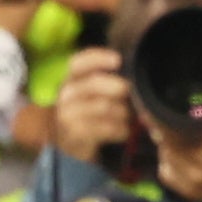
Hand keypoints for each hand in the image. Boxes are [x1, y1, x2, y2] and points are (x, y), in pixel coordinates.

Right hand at [52, 50, 139, 169]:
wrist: (70, 143)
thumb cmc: (89, 111)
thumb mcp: (91, 92)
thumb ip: (106, 79)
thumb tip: (134, 76)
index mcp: (70, 79)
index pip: (78, 62)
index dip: (98, 58)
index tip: (118, 60)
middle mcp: (66, 95)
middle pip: (94, 84)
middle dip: (118, 86)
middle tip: (128, 91)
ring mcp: (69, 115)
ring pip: (104, 107)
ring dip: (122, 112)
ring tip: (126, 116)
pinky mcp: (77, 134)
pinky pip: (108, 128)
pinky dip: (121, 130)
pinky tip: (122, 131)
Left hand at [150, 65, 201, 201]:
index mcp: (198, 136)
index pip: (160, 117)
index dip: (151, 105)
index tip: (146, 92)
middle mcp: (183, 155)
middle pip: (158, 131)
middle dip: (158, 119)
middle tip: (162, 108)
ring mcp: (179, 173)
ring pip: (161, 148)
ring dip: (164, 138)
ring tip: (173, 128)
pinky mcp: (179, 187)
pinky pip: (165, 168)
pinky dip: (169, 159)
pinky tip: (180, 153)